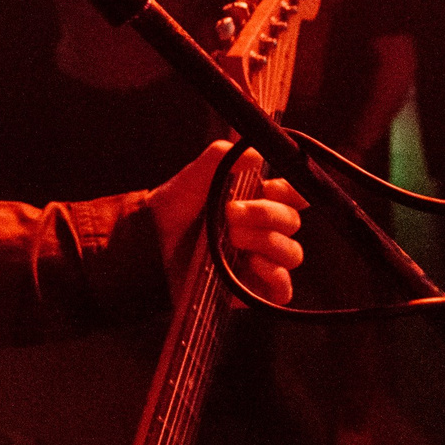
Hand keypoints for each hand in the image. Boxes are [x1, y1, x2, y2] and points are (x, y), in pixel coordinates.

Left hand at [151, 140, 309, 303]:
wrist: (149, 244)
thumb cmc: (173, 210)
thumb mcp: (195, 176)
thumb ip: (222, 157)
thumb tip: (256, 154)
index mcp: (256, 203)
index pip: (295, 197)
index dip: (292, 191)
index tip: (269, 187)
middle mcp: (262, 232)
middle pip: (292, 222)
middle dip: (266, 213)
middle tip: (231, 212)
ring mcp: (259, 262)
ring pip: (292, 253)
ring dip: (267, 241)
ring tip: (233, 236)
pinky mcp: (251, 290)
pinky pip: (281, 290)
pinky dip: (275, 275)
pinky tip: (253, 262)